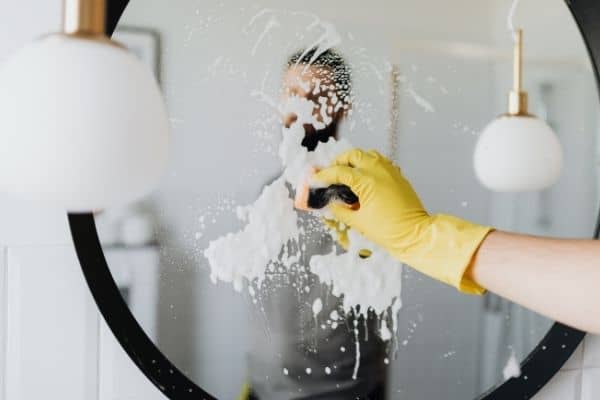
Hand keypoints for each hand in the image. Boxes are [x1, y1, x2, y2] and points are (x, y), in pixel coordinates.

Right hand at [314, 148, 492, 293]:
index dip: (324, 175)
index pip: (339, 172)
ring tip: (347, 173)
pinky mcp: (398, 176)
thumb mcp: (358, 222)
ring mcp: (391, 171)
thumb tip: (331, 204)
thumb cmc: (389, 231)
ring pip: (368, 154)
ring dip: (355, 160)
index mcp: (367, 181)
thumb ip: (341, 210)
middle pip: (353, 155)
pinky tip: (365, 178)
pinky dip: (370, 165)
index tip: (315, 180)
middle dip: (339, 162)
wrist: (415, 235)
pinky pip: (381, 162)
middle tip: (331, 174)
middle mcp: (379, 171)